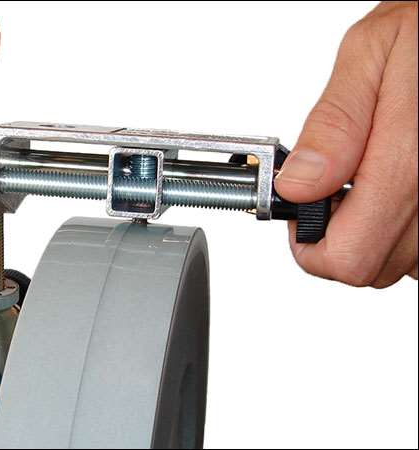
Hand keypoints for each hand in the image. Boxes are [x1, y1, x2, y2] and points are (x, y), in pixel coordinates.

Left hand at [275, 2, 417, 287]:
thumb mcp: (369, 55)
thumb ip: (333, 125)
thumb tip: (297, 184)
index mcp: (410, 160)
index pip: (348, 255)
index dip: (307, 243)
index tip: (299, 210)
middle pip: (368, 268)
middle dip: (333, 239)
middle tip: (328, 194)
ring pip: (396, 263)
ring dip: (368, 233)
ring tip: (365, 182)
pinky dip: (398, 227)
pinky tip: (391, 188)